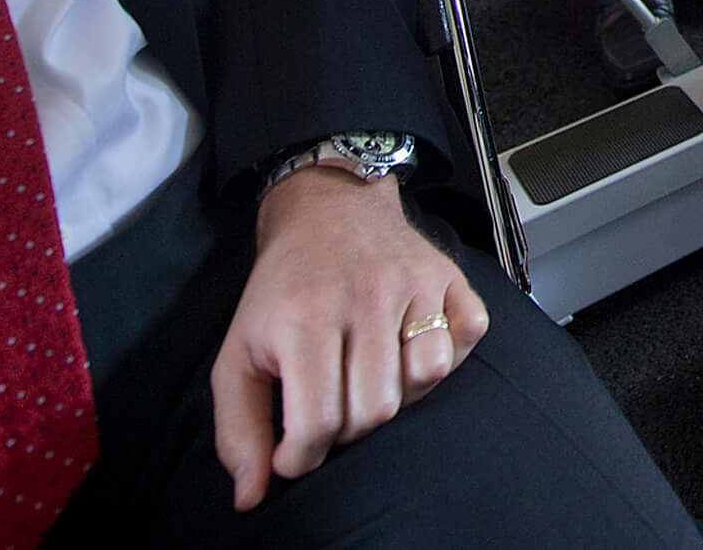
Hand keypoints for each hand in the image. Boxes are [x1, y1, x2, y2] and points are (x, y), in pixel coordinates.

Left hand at [211, 169, 489, 511]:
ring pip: (425, 378)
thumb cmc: (282, 289)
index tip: (293, 446)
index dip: (301, 455)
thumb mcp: (238, 353)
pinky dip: (443, 354)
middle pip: (375, 411)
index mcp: (306, 318)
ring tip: (371, 376)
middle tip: (332, 401)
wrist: (327, 207)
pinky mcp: (449, 275)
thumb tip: (251, 495)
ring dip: (398, 392)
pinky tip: (410, 345)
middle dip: (349, 425)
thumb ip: (238, 429)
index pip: (318, 423)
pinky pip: (465, 339)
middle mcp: (365, 296)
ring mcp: (413, 283)